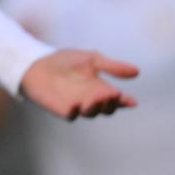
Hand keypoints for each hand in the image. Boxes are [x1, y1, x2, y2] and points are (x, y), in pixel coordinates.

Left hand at [18, 48, 139, 120]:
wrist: (37, 62)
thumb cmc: (65, 61)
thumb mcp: (92, 60)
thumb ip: (112, 67)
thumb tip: (137, 71)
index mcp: (101, 88)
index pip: (117, 100)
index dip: (124, 102)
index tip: (131, 100)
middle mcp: (91, 100)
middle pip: (106, 109)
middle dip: (111, 103)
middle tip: (113, 94)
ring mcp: (77, 106)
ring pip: (91, 113)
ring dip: (96, 106)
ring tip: (97, 97)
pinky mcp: (61, 109)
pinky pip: (71, 115)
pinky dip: (75, 111)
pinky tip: (77, 104)